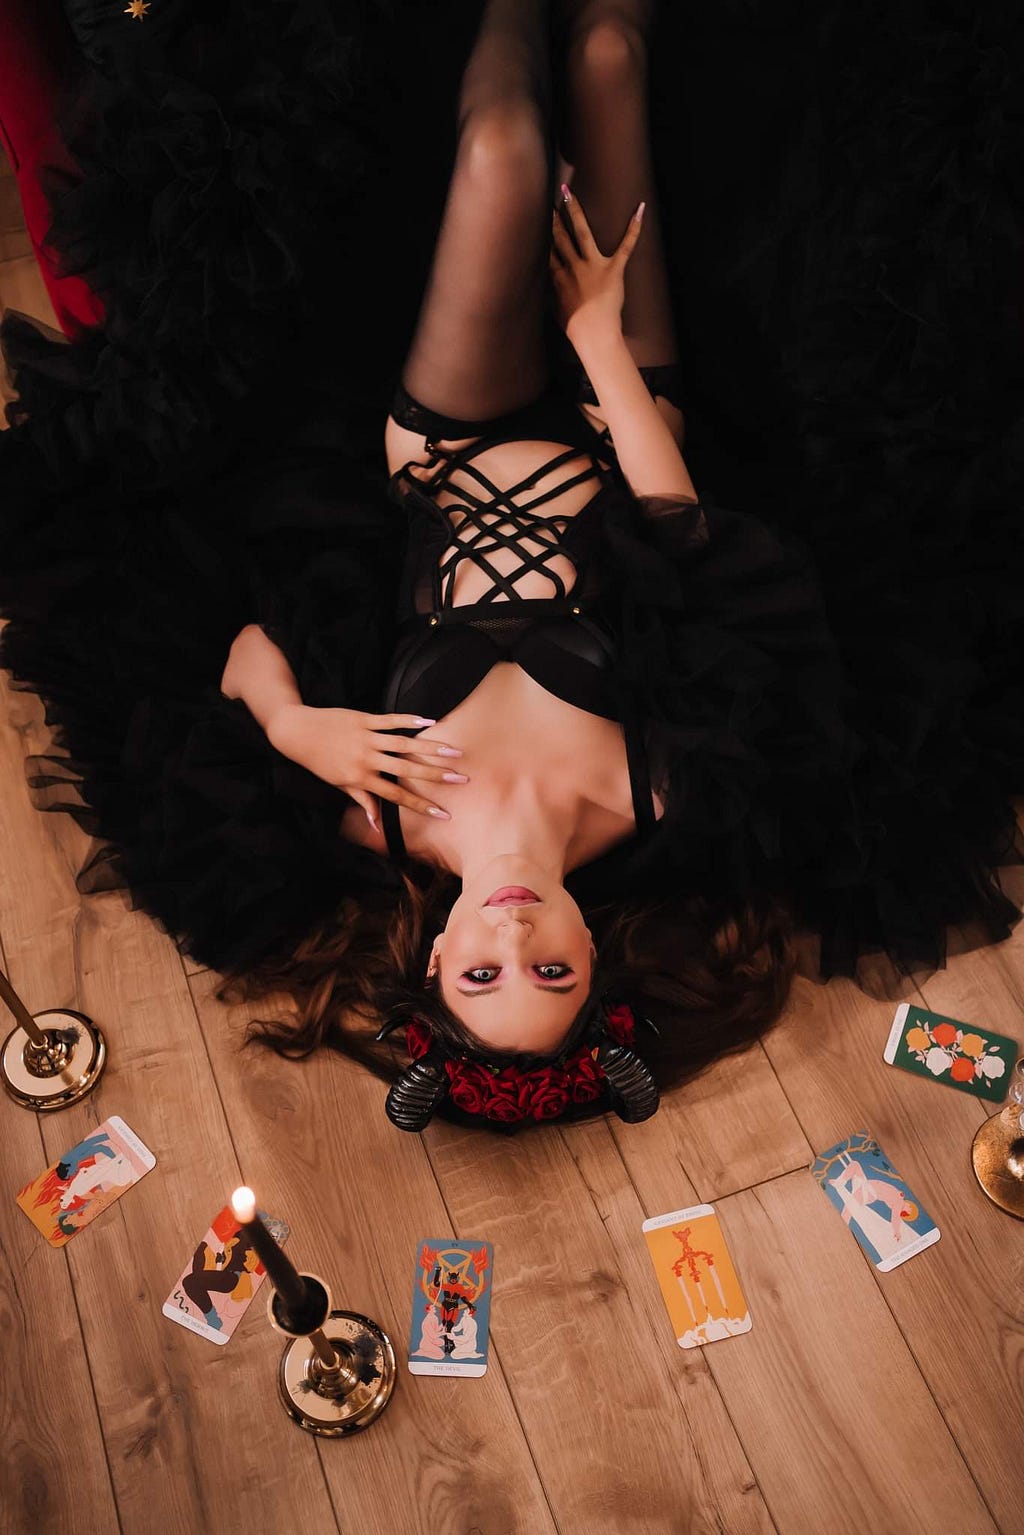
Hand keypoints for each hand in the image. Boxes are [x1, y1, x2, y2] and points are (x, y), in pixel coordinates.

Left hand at [267, 703, 467, 826]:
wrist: (297, 733)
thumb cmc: (319, 762)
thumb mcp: (340, 784)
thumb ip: (363, 801)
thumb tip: (377, 824)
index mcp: (361, 779)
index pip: (396, 796)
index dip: (421, 806)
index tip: (443, 814)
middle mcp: (366, 759)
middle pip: (407, 769)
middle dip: (436, 775)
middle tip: (461, 779)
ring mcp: (366, 738)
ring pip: (403, 743)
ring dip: (431, 747)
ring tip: (453, 751)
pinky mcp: (364, 719)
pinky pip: (390, 720)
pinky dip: (410, 720)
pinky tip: (430, 721)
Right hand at [549, 184, 644, 343]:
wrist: (594, 335)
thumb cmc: (576, 329)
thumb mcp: (556, 312)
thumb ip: (551, 296)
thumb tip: (544, 291)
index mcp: (558, 278)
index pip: (548, 251)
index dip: (541, 234)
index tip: (536, 220)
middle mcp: (573, 267)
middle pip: (560, 237)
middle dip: (554, 217)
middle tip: (551, 199)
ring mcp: (593, 266)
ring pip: (582, 233)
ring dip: (575, 212)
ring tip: (569, 194)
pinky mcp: (614, 270)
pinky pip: (626, 246)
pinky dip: (634, 228)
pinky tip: (640, 209)